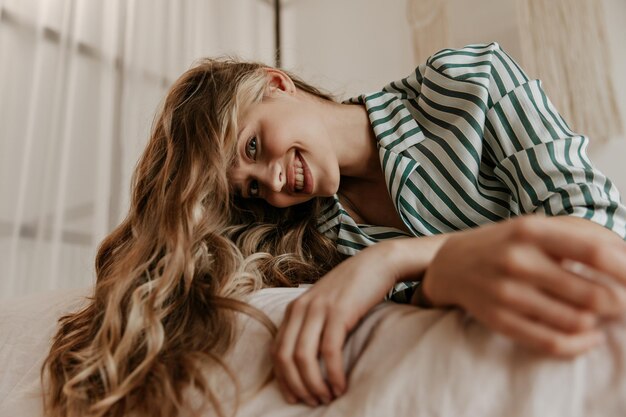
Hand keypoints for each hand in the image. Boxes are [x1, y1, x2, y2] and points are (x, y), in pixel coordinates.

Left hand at [271, 240, 402, 405]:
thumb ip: (312, 325)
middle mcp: (301, 309)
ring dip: (313, 384)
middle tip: (311, 402)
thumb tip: (308, 360)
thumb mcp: (324, 305)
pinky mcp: (338, 312)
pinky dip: (332, 374)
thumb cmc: (353, 289)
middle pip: (285, 357)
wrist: (376, 263)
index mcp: (294, 309)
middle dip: (296, 386)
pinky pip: (329, 351)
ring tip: (326, 398)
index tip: (294, 397)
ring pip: (303, 357)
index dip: (282, 378)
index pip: (276, 350)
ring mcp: (318, 309)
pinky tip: (340, 386)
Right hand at [421, 215, 625, 356]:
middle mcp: (517, 261)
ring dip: (598, 323)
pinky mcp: (498, 320)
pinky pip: (552, 342)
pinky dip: (580, 345)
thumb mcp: (534, 229)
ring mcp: (506, 293)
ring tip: (599, 316)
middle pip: (592, 294)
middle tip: (622, 304)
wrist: (449, 265)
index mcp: (530, 231)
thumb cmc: (502, 245)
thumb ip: (578, 240)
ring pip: (577, 322)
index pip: (595, 252)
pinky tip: (589, 337)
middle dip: (620, 304)